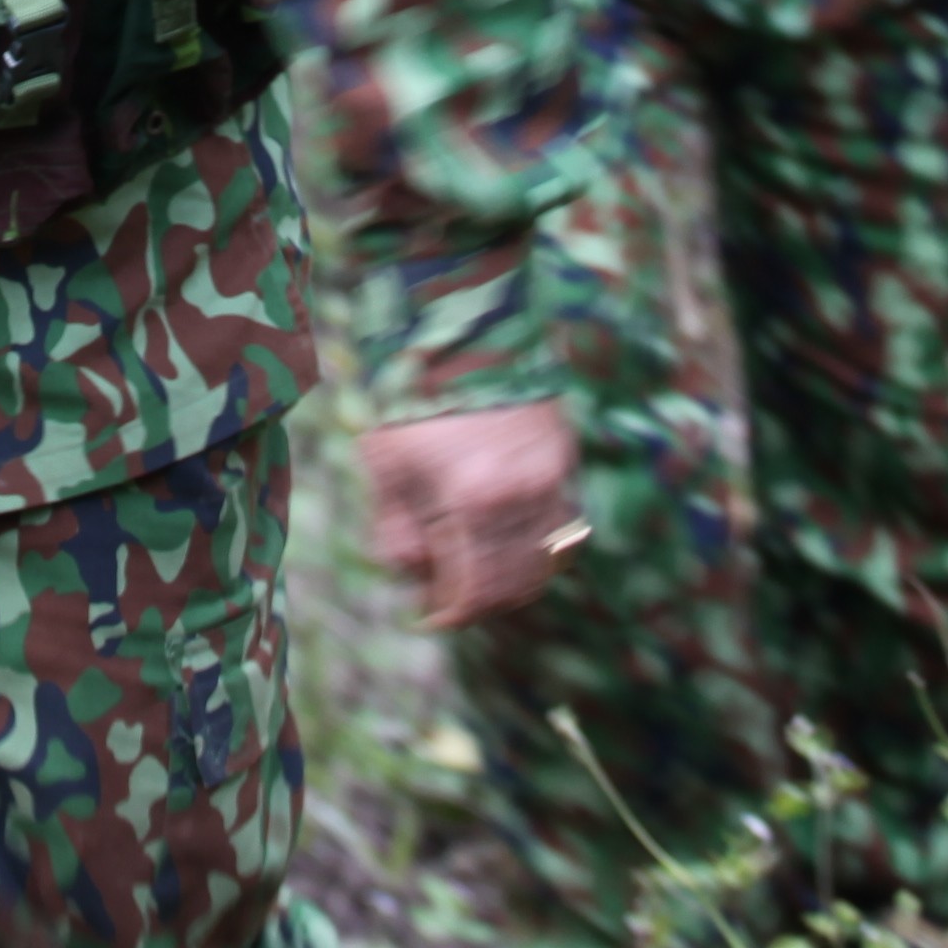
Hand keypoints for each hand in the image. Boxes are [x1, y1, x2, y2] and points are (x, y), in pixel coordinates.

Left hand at [361, 400, 579, 632]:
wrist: (459, 330)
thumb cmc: (410, 397)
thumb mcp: (385, 464)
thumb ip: (397, 529)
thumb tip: (411, 576)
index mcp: (470, 500)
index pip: (473, 591)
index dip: (450, 615)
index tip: (431, 617)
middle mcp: (519, 495)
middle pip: (514, 586)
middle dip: (482, 602)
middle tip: (452, 599)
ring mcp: (549, 476)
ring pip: (547, 560)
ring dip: (515, 580)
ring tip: (478, 573)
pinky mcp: (562, 457)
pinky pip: (561, 524)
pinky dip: (538, 544)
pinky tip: (505, 538)